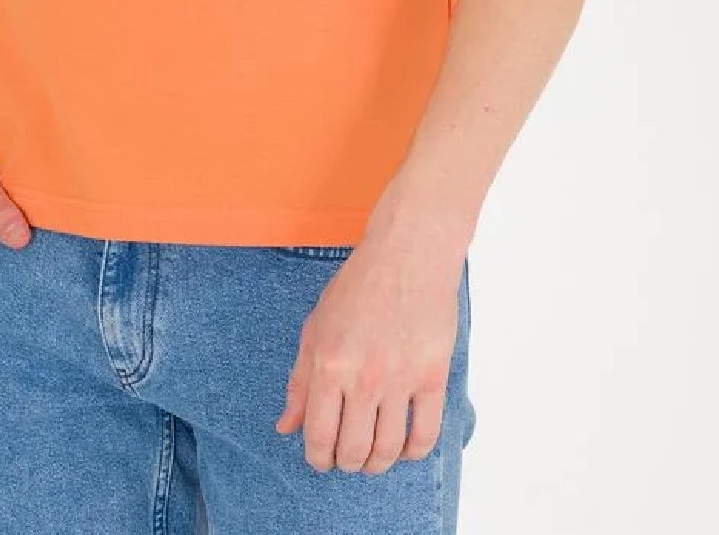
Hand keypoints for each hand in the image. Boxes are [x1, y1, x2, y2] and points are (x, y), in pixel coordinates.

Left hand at [273, 225, 464, 473]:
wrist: (407, 255)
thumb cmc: (357, 287)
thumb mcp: (315, 327)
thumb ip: (299, 381)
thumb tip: (285, 427)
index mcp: (329, 364)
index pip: (319, 437)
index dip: (318, 459)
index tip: (321, 459)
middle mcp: (364, 377)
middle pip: (353, 451)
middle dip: (346, 463)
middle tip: (346, 456)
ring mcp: (401, 379)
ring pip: (387, 450)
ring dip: (376, 464)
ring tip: (372, 455)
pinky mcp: (433, 377)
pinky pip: (425, 436)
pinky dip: (412, 453)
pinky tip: (403, 446)